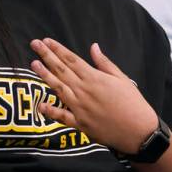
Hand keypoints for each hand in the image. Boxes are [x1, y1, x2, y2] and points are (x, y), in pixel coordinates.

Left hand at [31, 39, 157, 153]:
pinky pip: (61, 116)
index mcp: (95, 78)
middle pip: (61, 70)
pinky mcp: (79, 124)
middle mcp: (84, 91)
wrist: (138, 131)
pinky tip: (40, 104)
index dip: (58, 49)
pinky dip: (50, 111)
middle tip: (34, 44)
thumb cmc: (133, 103)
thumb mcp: (122, 79)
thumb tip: (93, 47)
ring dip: (45, 76)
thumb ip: (104, 63)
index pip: (71, 60)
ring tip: (33, 64)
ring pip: (58, 88)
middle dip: (47, 56)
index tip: (47, 40)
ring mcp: (79, 108)